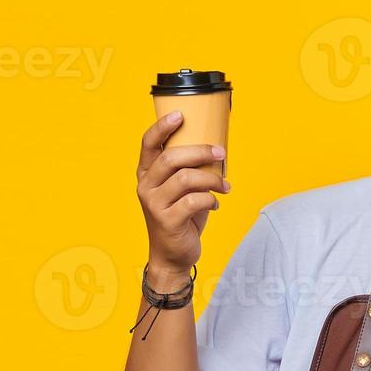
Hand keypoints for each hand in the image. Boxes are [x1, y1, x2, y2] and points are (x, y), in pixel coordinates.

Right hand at [136, 111, 230, 285]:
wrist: (173, 255)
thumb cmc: (181, 217)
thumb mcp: (181, 190)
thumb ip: (189, 169)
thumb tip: (216, 148)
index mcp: (147, 174)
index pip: (148, 144)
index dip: (162, 127)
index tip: (180, 115)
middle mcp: (146, 186)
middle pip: (172, 158)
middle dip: (200, 151)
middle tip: (221, 152)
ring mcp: (154, 204)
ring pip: (186, 179)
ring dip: (212, 179)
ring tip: (224, 186)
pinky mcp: (167, 221)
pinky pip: (194, 201)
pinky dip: (210, 199)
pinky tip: (214, 204)